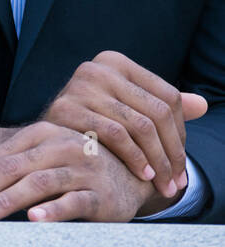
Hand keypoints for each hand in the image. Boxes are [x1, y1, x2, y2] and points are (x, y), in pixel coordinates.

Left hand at [0, 121, 152, 222]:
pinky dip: (53, 210)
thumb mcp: (45, 159)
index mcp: (40, 133)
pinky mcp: (100, 193)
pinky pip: (73, 201)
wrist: (132, 171)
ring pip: (36, 184)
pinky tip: (35, 220)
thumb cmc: (77, 167)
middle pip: (10, 169)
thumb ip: (14, 168)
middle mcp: (58, 145)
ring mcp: (80, 168)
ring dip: (5, 202)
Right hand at [40, 50, 206, 199]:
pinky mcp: (66, 107)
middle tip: (176, 182)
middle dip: (171, 153)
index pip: (167, 97)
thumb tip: (202, 104)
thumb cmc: (93, 125)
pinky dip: (134, 158)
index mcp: (116, 62)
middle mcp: (98, 67)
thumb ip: (161, 106)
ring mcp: (80, 85)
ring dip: (156, 161)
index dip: (181, 135)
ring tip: (162, 184)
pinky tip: (142, 174)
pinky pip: (115, 135)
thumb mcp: (128, 110)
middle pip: (156, 113)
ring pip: (139, 126)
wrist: (45, 140)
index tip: (181, 164)